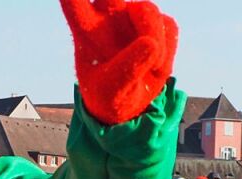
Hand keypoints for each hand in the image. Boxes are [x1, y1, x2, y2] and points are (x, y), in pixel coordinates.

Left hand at [60, 0, 177, 124]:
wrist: (129, 104)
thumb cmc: (109, 96)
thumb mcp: (111, 91)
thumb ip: (126, 69)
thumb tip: (151, 44)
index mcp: (86, 30)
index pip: (73, 2)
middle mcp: (108, 15)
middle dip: (118, 4)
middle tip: (134, 13)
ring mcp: (133, 16)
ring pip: (148, 11)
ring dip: (154, 39)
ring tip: (153, 67)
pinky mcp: (157, 24)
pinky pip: (168, 26)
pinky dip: (168, 50)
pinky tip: (157, 66)